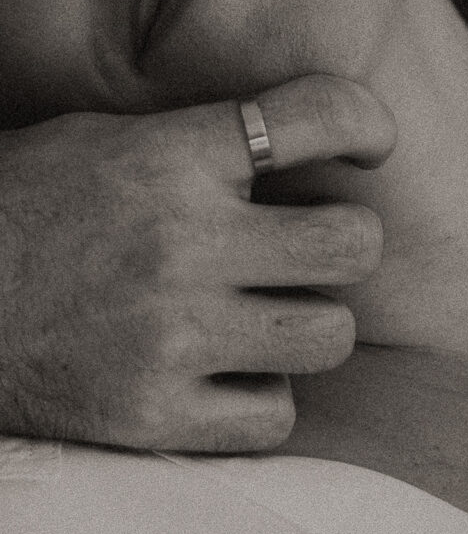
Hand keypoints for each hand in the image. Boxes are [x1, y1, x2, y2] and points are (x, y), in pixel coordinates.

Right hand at [0, 75, 394, 451]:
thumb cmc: (30, 207)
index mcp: (171, 158)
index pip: (312, 118)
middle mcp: (182, 243)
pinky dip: (263, 393)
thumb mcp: (109, 142)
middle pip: (351, 243)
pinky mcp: (155, 415)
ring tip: (268, 310)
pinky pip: (275, 414)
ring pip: (328, 335)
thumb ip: (202, 141)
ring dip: (310, 322)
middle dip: (347, 240)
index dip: (363, 123)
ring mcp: (173, 335)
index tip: (368, 145)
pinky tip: (229, 368)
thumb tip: (299, 140)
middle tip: (315, 244)